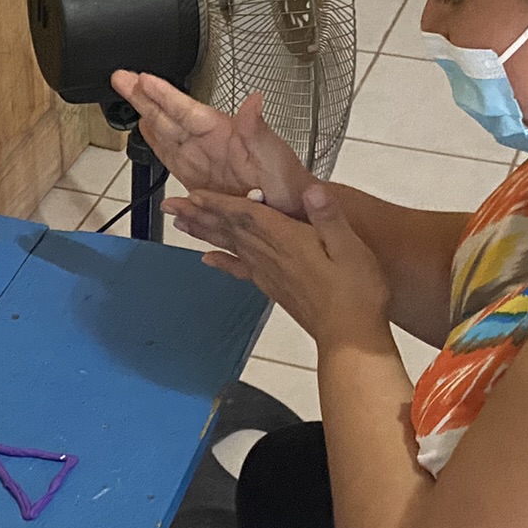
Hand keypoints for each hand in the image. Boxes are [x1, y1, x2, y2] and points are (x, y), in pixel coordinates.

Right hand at [111, 70, 316, 218]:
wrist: (291, 211)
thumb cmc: (288, 183)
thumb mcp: (274, 155)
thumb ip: (258, 128)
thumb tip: (255, 100)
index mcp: (223, 134)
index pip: (186, 110)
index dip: (164, 95)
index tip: (142, 79)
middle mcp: (209, 143)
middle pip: (169, 115)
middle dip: (143, 96)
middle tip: (121, 77)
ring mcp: (202, 160)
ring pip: (166, 132)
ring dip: (145, 113)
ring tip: (127, 94)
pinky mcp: (198, 179)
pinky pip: (172, 157)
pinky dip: (156, 142)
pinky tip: (146, 129)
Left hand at [167, 184, 389, 350]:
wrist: (350, 337)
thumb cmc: (356, 291)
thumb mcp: (350, 246)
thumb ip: (328, 216)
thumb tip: (311, 190)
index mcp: (288, 241)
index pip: (246, 216)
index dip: (219, 202)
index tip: (193, 193)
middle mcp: (271, 257)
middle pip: (229, 229)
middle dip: (200, 214)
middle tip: (171, 204)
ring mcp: (270, 274)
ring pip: (230, 246)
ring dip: (204, 233)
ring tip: (180, 223)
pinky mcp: (274, 289)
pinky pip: (241, 271)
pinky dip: (223, 262)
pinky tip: (207, 260)